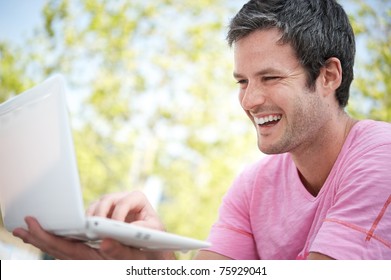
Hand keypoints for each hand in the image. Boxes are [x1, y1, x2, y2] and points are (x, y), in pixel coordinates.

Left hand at [12, 191, 174, 259]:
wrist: (160, 260)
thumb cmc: (152, 256)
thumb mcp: (141, 256)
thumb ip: (121, 251)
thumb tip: (104, 241)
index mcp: (101, 256)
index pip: (66, 249)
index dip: (46, 238)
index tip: (30, 226)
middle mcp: (95, 253)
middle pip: (61, 247)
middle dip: (40, 237)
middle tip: (19, 229)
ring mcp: (96, 249)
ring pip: (68, 243)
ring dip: (53, 237)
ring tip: (36, 231)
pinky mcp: (102, 243)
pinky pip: (79, 241)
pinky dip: (66, 237)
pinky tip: (62, 234)